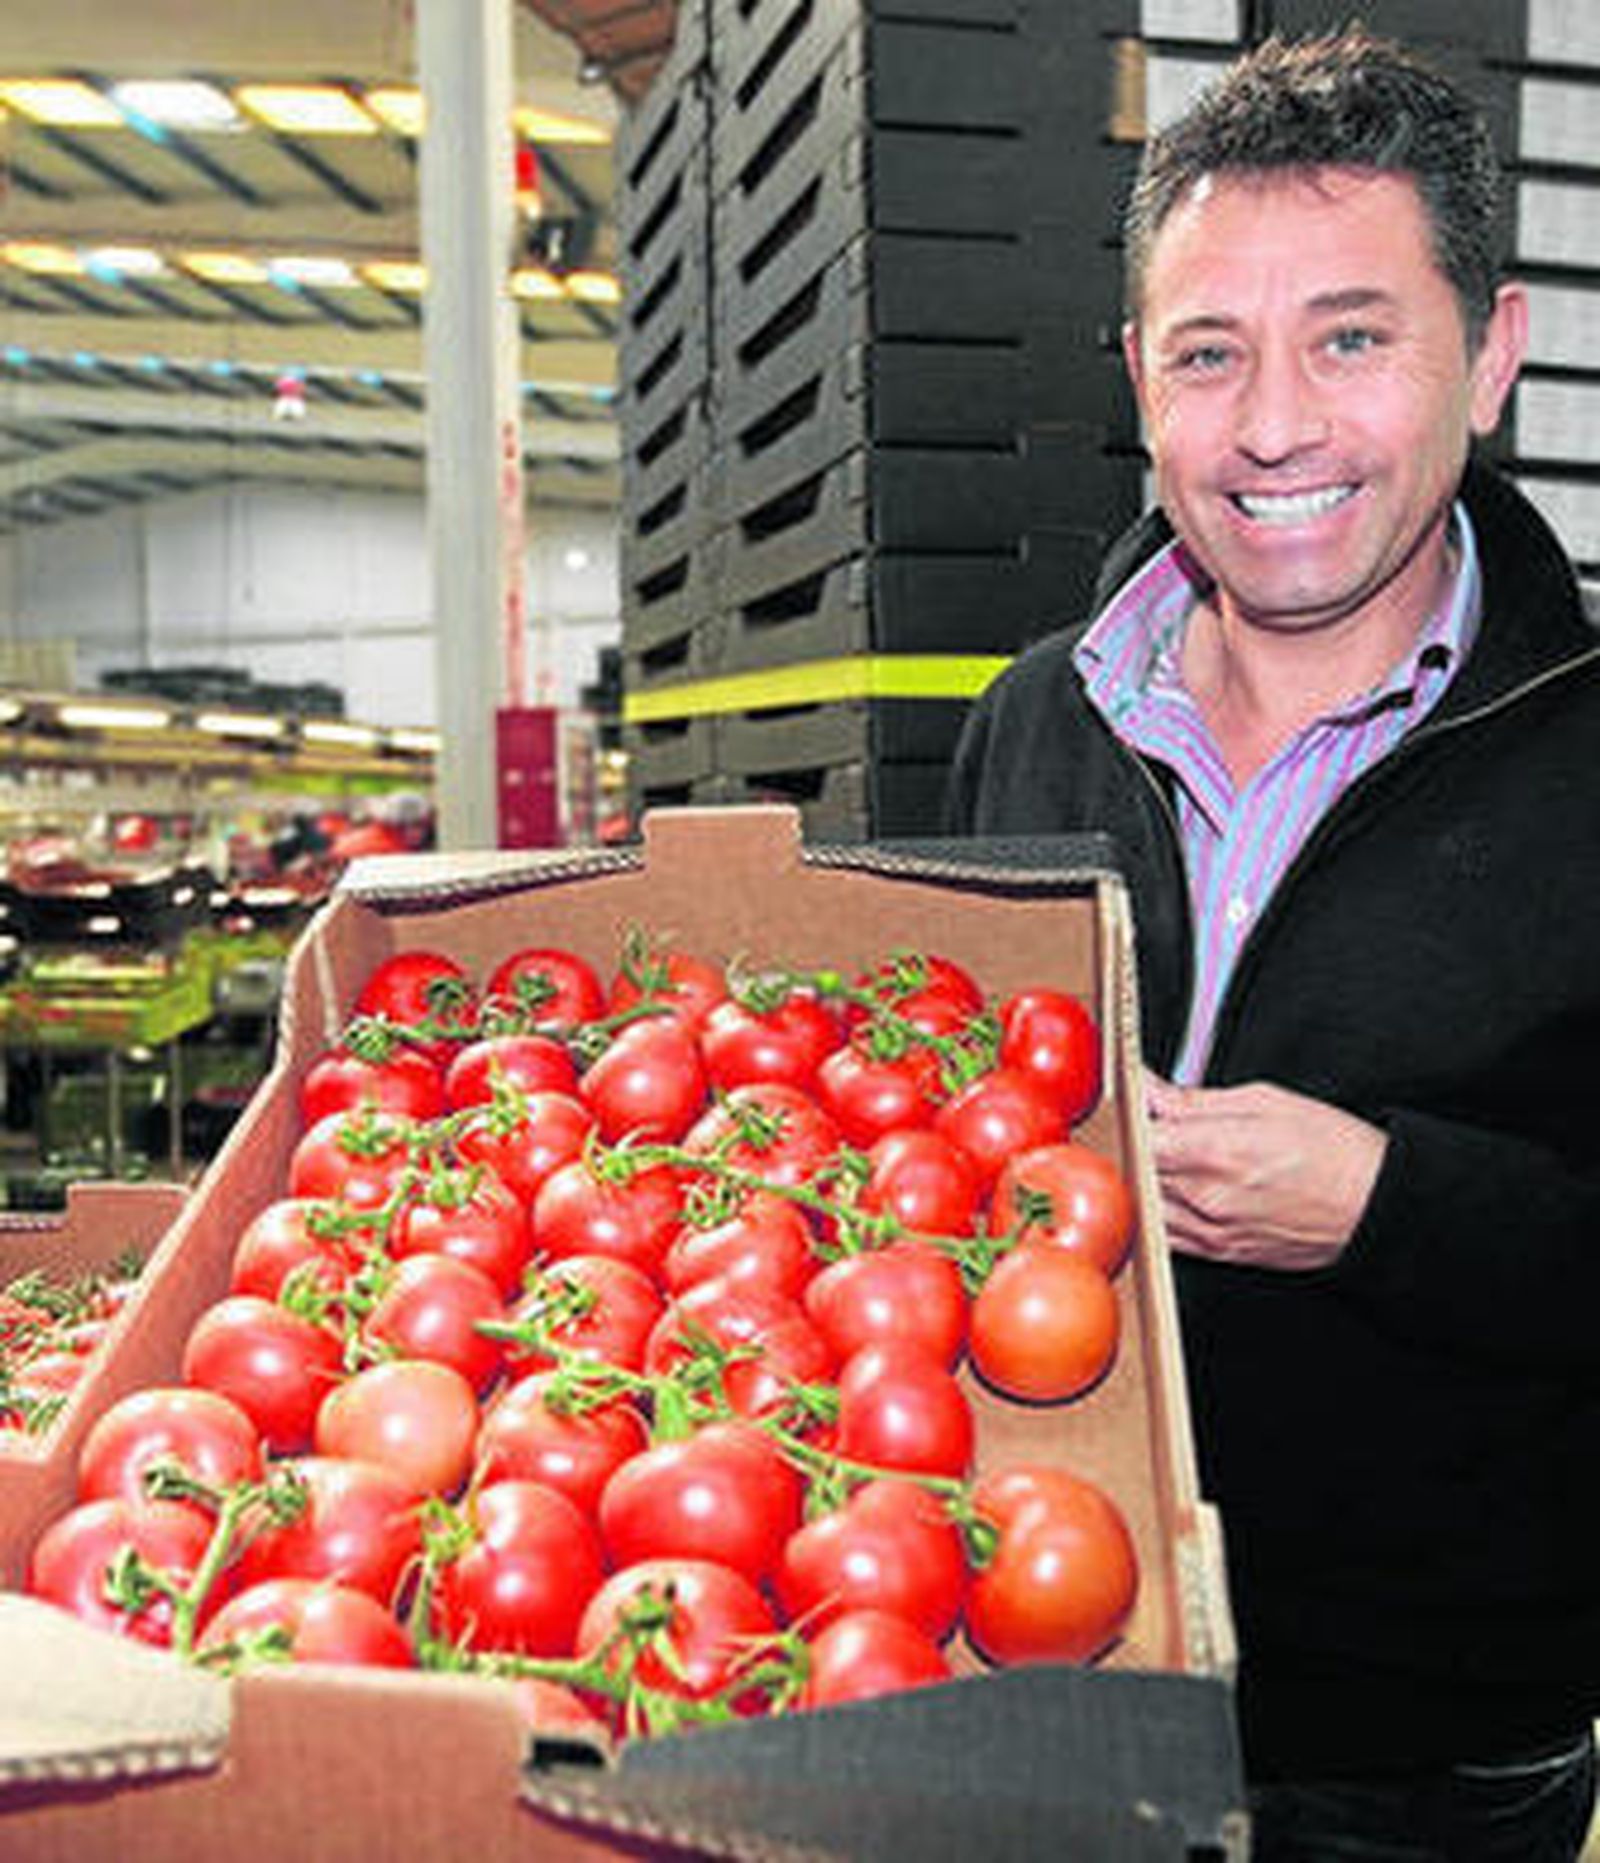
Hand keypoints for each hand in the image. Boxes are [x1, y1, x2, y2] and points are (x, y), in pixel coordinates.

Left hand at [1143, 1073, 1386, 1271]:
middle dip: (1136, 1141)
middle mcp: (1206, 1196)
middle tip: (1150, 1121)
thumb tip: (1152, 1090)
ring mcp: (1210, 1230)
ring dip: (1145, 1178)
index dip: (1131, 1111)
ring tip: (1166, 1155)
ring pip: (1144, 1203)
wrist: (1378, 1208)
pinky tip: (1173, 1191)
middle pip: (1135, 1167)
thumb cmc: (1337, 1152)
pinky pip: (1165, 1234)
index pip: (1138, 1131)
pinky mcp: (1220, 1254)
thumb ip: (1195, 1100)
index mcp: (1214, 1151)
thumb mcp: (1266, 1101)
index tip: (1136, 1097)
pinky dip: (1159, 1210)